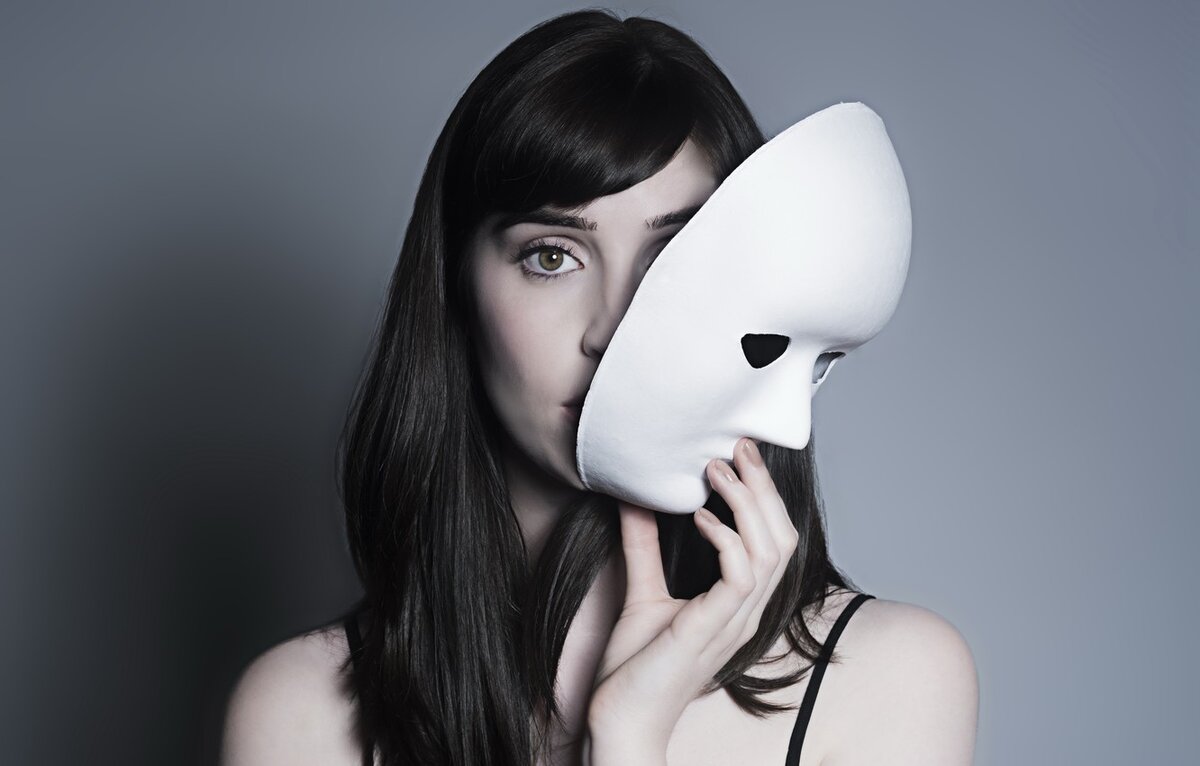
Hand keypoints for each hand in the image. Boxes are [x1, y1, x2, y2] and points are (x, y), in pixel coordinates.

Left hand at [585, 437, 799, 759]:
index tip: (737, 454)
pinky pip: (741, 574)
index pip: (774, 540)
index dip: (763, 495)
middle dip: (763, 486)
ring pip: (771, 549)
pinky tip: (698, 517)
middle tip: (737, 446)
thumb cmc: (634, 669)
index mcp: (738, 603)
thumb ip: (644, 547)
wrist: (619, 720)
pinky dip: (724, 538)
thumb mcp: (642, 592)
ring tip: (715, 471)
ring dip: (745, 502)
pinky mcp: (711, 628)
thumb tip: (636, 499)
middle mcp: (746, 611)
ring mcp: (733, 621)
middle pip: (783, 536)